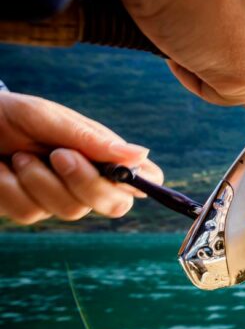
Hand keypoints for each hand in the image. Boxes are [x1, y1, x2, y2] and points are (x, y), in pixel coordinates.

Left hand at [0, 92, 162, 223]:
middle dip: (86, 183)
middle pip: (115, 205)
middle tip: (59, 155)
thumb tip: (141, 155)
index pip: (146, 178)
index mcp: (104, 154)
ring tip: (18, 154)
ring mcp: (60, 198)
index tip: (122, 174)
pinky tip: (2, 169)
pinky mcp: (30, 209)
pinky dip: (10, 187)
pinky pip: (30, 213)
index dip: (144, 183)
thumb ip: (92, 140)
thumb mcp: (49, 118)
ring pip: (69, 210)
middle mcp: (89, 180)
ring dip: (38, 180)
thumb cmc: (12, 114)